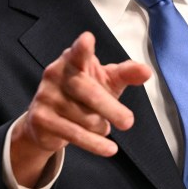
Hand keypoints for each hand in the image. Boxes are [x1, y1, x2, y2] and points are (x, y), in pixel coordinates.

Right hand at [10, 32, 150, 186]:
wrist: (47, 122)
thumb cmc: (84, 94)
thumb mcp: (107, 81)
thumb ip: (126, 74)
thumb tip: (147, 71)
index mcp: (72, 59)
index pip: (79, 53)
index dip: (82, 48)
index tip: (87, 39)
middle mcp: (55, 74)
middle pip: (88, 92)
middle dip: (110, 108)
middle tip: (129, 122)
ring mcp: (45, 96)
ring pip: (84, 117)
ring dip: (101, 126)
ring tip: (103, 126)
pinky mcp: (40, 119)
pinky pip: (74, 134)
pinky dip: (95, 143)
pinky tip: (109, 148)